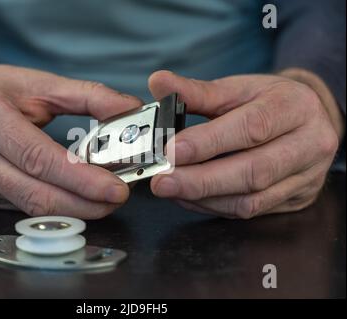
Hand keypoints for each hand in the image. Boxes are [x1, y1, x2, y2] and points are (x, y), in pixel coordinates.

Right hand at [0, 64, 141, 217]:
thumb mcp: (35, 81)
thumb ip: (86, 95)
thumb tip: (127, 109)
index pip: (38, 158)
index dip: (80, 179)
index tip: (116, 188)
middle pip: (35, 194)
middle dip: (84, 205)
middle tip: (118, 198)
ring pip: (30, 208)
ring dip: (73, 210)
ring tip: (104, 201)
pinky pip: (22, 206)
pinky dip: (55, 206)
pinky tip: (76, 198)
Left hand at [149, 69, 342, 218]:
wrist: (307, 119)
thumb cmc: (268, 101)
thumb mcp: (237, 88)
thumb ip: (197, 91)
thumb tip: (158, 82)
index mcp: (294, 106)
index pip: (251, 127)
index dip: (208, 142)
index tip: (171, 150)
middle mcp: (309, 143)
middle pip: (253, 172)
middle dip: (201, 181)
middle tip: (162, 181)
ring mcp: (306, 176)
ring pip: (251, 199)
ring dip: (204, 198)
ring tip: (170, 189)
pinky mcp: (295, 198)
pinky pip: (250, 210)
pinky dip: (214, 206)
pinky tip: (189, 197)